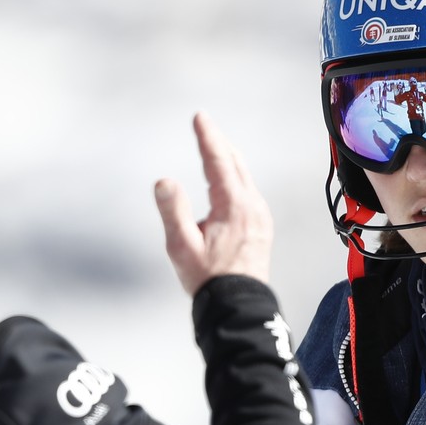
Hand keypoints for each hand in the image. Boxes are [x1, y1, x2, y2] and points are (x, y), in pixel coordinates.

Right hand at [155, 112, 272, 295]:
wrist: (238, 307)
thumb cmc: (208, 279)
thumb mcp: (181, 246)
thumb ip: (173, 210)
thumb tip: (164, 181)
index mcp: (233, 206)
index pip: (218, 161)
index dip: (207, 137)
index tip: (200, 117)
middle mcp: (252, 206)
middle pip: (235, 164)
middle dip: (219, 143)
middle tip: (205, 125)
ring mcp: (260, 217)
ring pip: (244, 177)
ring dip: (228, 160)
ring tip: (216, 147)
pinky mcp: (262, 228)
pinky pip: (249, 192)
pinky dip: (236, 178)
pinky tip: (229, 181)